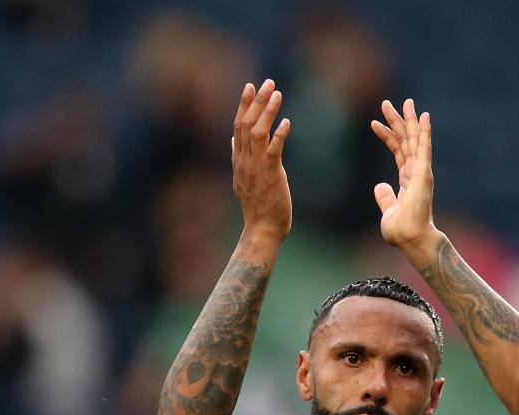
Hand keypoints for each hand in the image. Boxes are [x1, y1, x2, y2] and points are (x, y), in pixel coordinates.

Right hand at [232, 79, 291, 241]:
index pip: (237, 126)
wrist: (262, 229)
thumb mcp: (242, 180)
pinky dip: (279, 134)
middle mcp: (244, 161)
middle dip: (256, 101)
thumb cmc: (257, 207)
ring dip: (267, 111)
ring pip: (257, 132)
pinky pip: (273, 150)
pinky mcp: (271, 175)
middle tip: (267, 82)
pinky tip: (286, 122)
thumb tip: (233, 142)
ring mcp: (256, 167)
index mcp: (238, 160)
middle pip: (246, 124)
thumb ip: (238, 159)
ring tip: (277, 93)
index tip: (249, 86)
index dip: (243, 105)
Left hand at [371, 98, 441, 258]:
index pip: (397, 152)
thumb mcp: (388, 211)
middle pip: (406, 141)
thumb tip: (379, 186)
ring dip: (411, 120)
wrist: (409, 238)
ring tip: (407, 102)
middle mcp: (415, 173)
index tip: (373, 123)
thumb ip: (385, 197)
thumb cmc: (401, 230)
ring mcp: (421, 172)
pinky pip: (424, 148)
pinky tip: (425, 117)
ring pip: (415, 140)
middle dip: (397, 121)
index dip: (387, 136)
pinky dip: (425, 132)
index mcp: (407, 180)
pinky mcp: (424, 173)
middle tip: (387, 103)